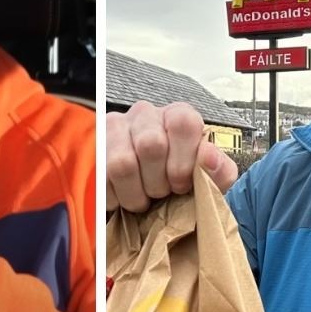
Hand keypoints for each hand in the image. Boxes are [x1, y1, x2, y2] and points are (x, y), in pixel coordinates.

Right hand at [106, 101, 238, 211]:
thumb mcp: (207, 180)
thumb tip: (208, 157)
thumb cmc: (177, 183)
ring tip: (140, 198)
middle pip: (150, 145)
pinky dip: (113, 198)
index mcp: (178, 115)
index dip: (183, 163)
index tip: (182, 185)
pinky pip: (100, 178)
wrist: (144, 195)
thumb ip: (219, 171)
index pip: (183, 124)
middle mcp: (145, 113)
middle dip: (158, 183)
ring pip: (122, 164)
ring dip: (134, 195)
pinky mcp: (91, 146)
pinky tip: (121, 196)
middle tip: (160, 194)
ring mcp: (113, 126)